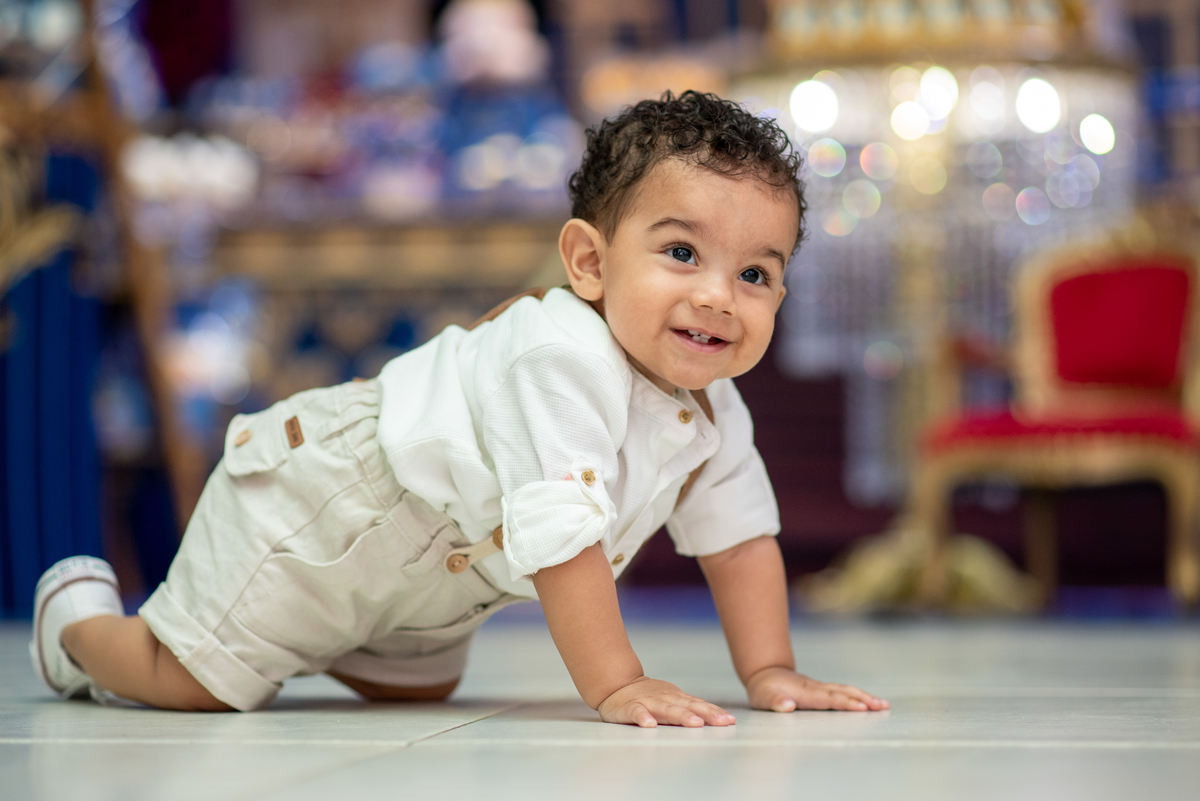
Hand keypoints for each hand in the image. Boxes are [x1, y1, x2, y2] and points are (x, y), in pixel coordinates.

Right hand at [597, 676, 736, 727]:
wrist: (617, 684)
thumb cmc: (650, 697)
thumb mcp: (673, 700)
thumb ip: (692, 709)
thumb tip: (721, 719)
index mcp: (677, 698)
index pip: (698, 705)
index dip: (714, 712)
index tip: (729, 721)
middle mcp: (665, 698)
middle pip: (688, 707)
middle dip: (706, 714)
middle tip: (721, 722)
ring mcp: (648, 702)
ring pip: (666, 709)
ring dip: (681, 716)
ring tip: (695, 723)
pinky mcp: (630, 707)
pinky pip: (636, 712)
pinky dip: (643, 717)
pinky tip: (649, 725)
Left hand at [746, 667, 888, 712]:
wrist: (765, 673)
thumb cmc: (764, 689)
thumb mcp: (763, 697)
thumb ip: (774, 701)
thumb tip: (787, 706)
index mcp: (805, 693)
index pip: (829, 699)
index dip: (845, 703)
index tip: (863, 708)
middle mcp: (816, 689)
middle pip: (843, 693)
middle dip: (863, 699)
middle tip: (882, 706)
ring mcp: (821, 688)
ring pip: (846, 691)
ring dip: (864, 697)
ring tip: (883, 705)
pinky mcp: (822, 690)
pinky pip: (843, 692)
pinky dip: (858, 696)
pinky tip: (869, 702)